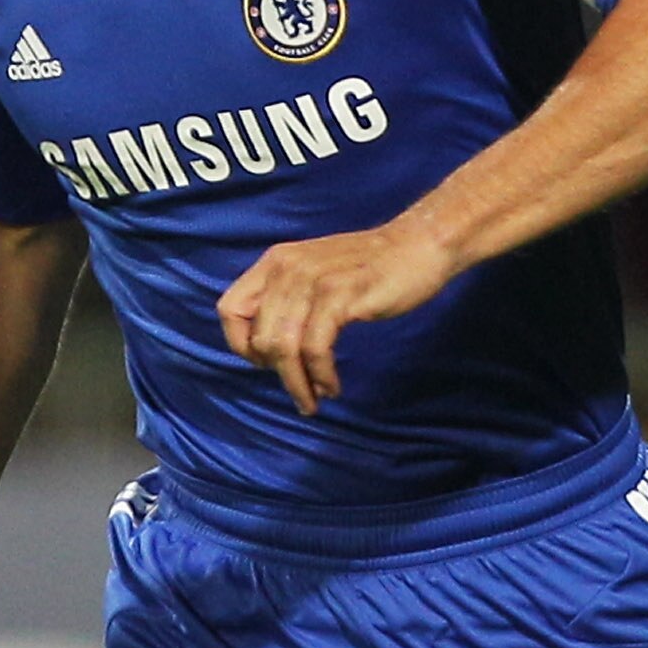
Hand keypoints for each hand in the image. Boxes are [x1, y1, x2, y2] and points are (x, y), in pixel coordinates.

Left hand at [217, 222, 451, 413]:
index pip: (230, 310)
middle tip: (300, 389)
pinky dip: (320, 375)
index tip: (266, 364)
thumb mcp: (315, 275)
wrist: (418, 246)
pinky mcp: (339, 296)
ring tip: (313, 400)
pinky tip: (331, 385)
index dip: (241, 344)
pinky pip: (315, 348)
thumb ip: (288, 300)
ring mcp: (312, 281)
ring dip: (298, 384)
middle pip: (259, 338)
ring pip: (284, 348)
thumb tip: (267, 348)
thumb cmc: (369, 268)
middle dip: (277, 373)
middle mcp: (286, 269)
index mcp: (275, 263)